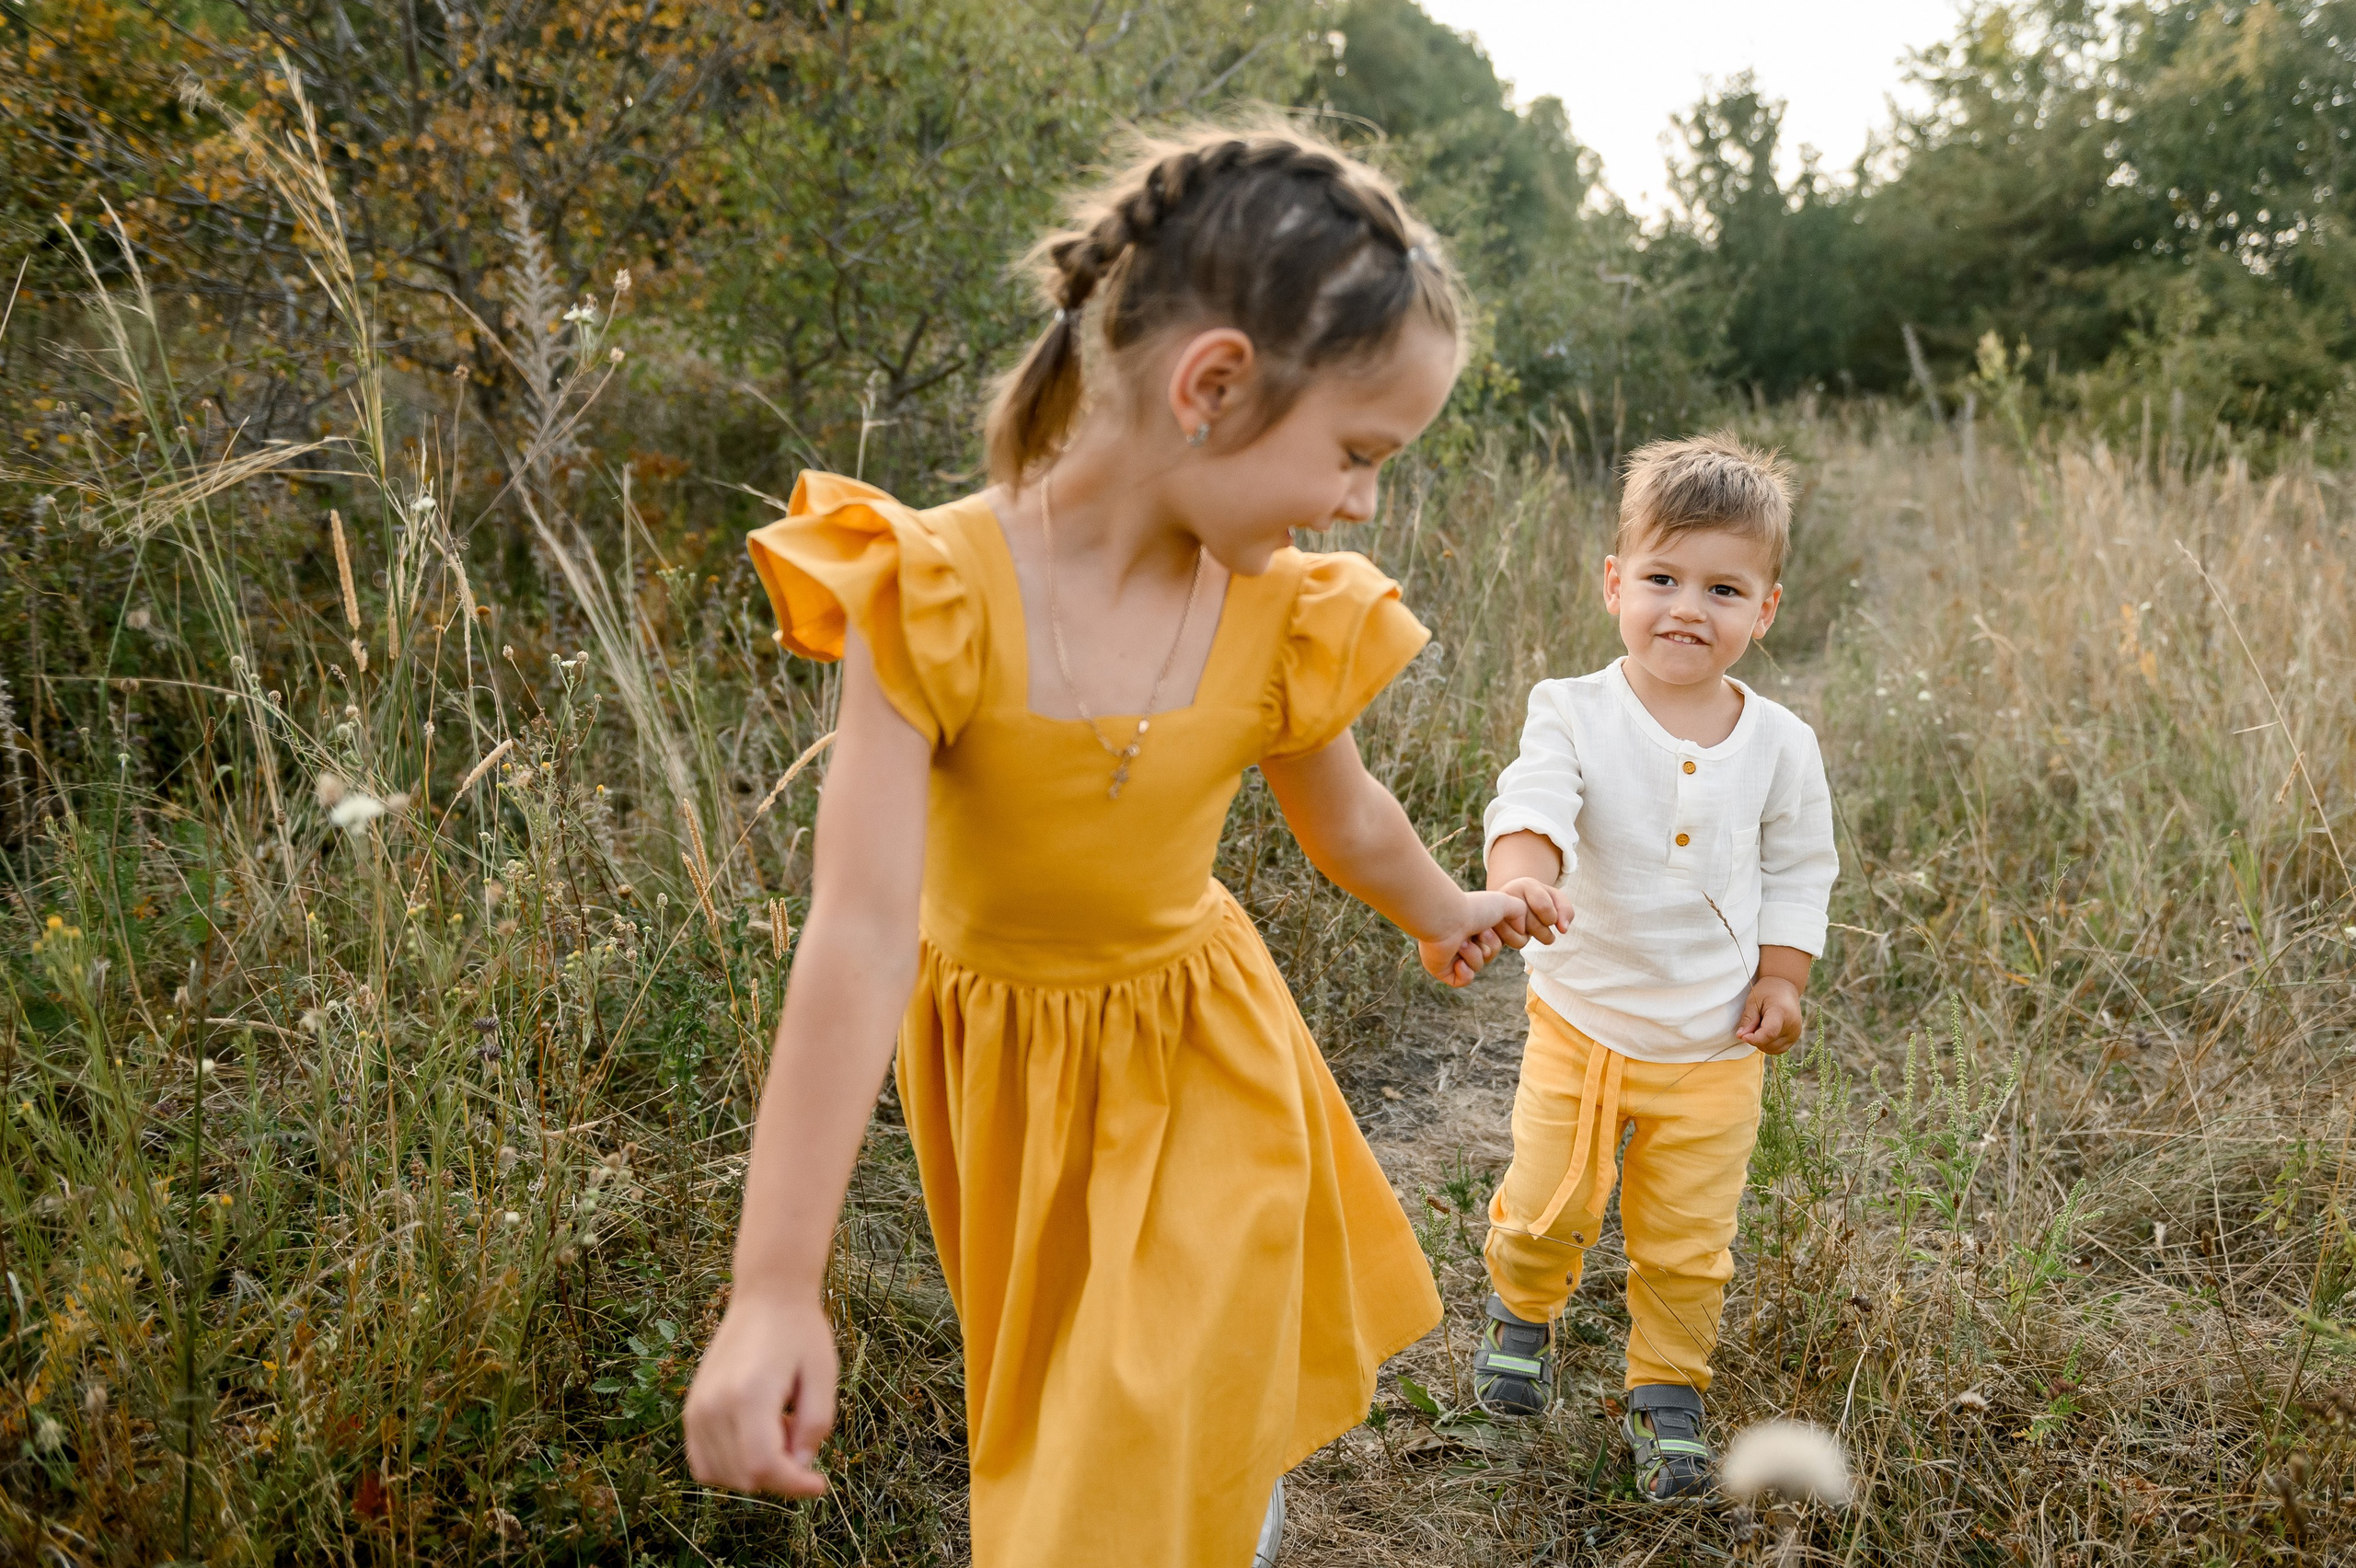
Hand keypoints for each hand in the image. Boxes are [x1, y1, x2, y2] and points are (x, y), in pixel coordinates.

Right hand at [683, 1290, 836, 1496]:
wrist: (766, 1296)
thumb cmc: (801, 1332)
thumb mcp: (824, 1374)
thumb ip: (816, 1425)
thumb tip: (799, 1466)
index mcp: (749, 1393)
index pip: (763, 1466)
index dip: (794, 1485)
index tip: (820, 1484)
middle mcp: (714, 1405)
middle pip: (745, 1476)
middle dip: (780, 1474)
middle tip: (799, 1434)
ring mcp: (696, 1408)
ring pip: (723, 1475)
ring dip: (756, 1469)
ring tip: (778, 1427)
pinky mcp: (691, 1410)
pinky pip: (703, 1463)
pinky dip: (730, 1466)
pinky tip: (755, 1438)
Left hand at [1416, 890, 1522, 987]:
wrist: (1445, 918)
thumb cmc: (1474, 909)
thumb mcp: (1504, 902)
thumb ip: (1519, 912)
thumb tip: (1520, 932)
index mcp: (1472, 925)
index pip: (1495, 944)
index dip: (1497, 939)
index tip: (1489, 927)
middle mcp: (1461, 938)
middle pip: (1489, 955)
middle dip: (1487, 947)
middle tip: (1476, 934)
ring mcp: (1450, 953)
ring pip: (1477, 967)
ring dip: (1473, 955)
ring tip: (1461, 943)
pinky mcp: (1441, 968)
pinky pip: (1462, 981)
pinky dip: (1464, 973)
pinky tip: (1458, 962)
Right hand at [1493, 876, 1571, 946]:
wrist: (1510, 900)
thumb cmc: (1537, 900)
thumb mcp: (1554, 899)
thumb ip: (1566, 911)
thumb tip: (1563, 929)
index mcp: (1526, 885)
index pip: (1544, 907)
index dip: (1552, 918)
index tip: (1550, 917)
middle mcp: (1507, 895)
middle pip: (1534, 926)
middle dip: (1544, 932)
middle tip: (1540, 926)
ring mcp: (1495, 912)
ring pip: (1521, 939)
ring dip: (1529, 938)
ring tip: (1526, 927)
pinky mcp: (1489, 928)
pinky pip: (1509, 944)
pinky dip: (1517, 942)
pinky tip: (1515, 932)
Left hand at [1736, 975, 1804, 1054]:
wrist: (1785, 988)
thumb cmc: (1768, 991)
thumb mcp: (1754, 1000)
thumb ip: (1748, 1019)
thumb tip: (1741, 1036)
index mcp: (1782, 1013)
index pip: (1769, 1033)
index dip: (1754, 1038)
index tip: (1742, 1036)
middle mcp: (1792, 1026)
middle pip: (1768, 1043)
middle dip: (1755, 1038)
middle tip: (1752, 1024)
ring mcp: (1795, 1034)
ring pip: (1772, 1049)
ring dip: (1761, 1042)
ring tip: (1759, 1026)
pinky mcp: (1794, 1038)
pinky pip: (1777, 1049)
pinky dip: (1768, 1044)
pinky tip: (1765, 1032)